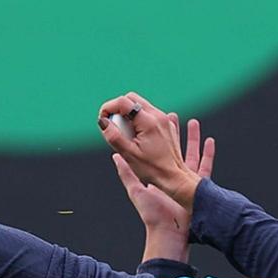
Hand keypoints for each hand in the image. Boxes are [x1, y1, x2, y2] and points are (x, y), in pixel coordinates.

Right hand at [98, 93, 202, 207]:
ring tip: (126, 134)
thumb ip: (113, 136)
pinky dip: (138, 120)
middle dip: (118, 109)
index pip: (123, 102)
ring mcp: (164, 119)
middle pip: (131, 99)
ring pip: (140, 105)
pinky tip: (137, 136)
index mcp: (148, 122)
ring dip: (128, 115)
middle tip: (113, 127)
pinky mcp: (166, 125)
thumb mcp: (128, 154)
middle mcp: (158, 116)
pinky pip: (148, 114)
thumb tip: (103, 122)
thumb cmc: (153, 169)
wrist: (175, 178)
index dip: (108, 108)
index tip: (103, 120)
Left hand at [114, 112, 214, 228]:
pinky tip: (211, 140)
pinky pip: (205, 166)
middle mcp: (173, 178)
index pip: (156, 153)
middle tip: (175, 116)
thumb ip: (127, 173)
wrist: (170, 232)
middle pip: (175, 150)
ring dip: (192, 139)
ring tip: (193, 122)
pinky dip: (209, 153)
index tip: (153, 123)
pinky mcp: (199, 187)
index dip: (155, 139)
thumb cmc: (152, 215)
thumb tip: (115, 156)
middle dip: (175, 134)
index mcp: (159, 177)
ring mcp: (188, 182)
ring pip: (191, 154)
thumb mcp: (136, 190)